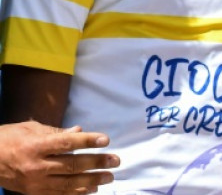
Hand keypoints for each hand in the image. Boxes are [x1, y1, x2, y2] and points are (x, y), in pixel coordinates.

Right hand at [0, 121, 118, 194]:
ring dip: (91, 181)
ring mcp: (34, 182)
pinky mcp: (33, 193)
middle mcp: (36, 165)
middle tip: (115, 161)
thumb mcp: (30, 129)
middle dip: (96, 163)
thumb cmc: (9, 139)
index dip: (87, 141)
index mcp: (35, 146)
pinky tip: (91, 189)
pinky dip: (76, 193)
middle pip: (71, 165)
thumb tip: (79, 131)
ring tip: (108, 177)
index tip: (105, 140)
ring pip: (68, 184)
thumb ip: (56, 131)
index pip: (66, 143)